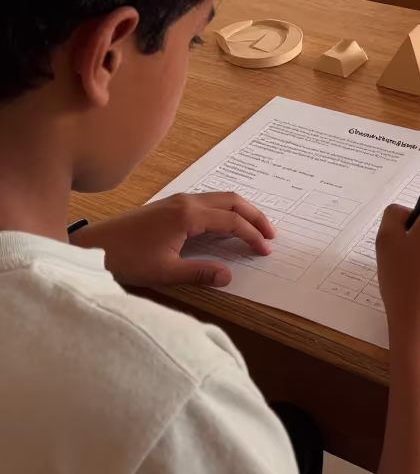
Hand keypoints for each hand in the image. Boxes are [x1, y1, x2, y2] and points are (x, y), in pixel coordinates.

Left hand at [71, 192, 274, 288]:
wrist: (95, 245)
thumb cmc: (127, 258)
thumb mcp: (165, 271)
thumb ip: (199, 273)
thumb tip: (229, 276)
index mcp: (188, 215)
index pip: (232, 221)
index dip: (252, 235)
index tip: (266, 250)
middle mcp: (187, 201)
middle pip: (232, 200)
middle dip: (255, 216)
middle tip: (271, 235)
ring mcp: (179, 199)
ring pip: (221, 197)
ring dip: (241, 211)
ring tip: (255, 229)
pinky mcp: (171, 204)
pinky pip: (209, 200)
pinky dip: (226, 210)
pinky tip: (227, 225)